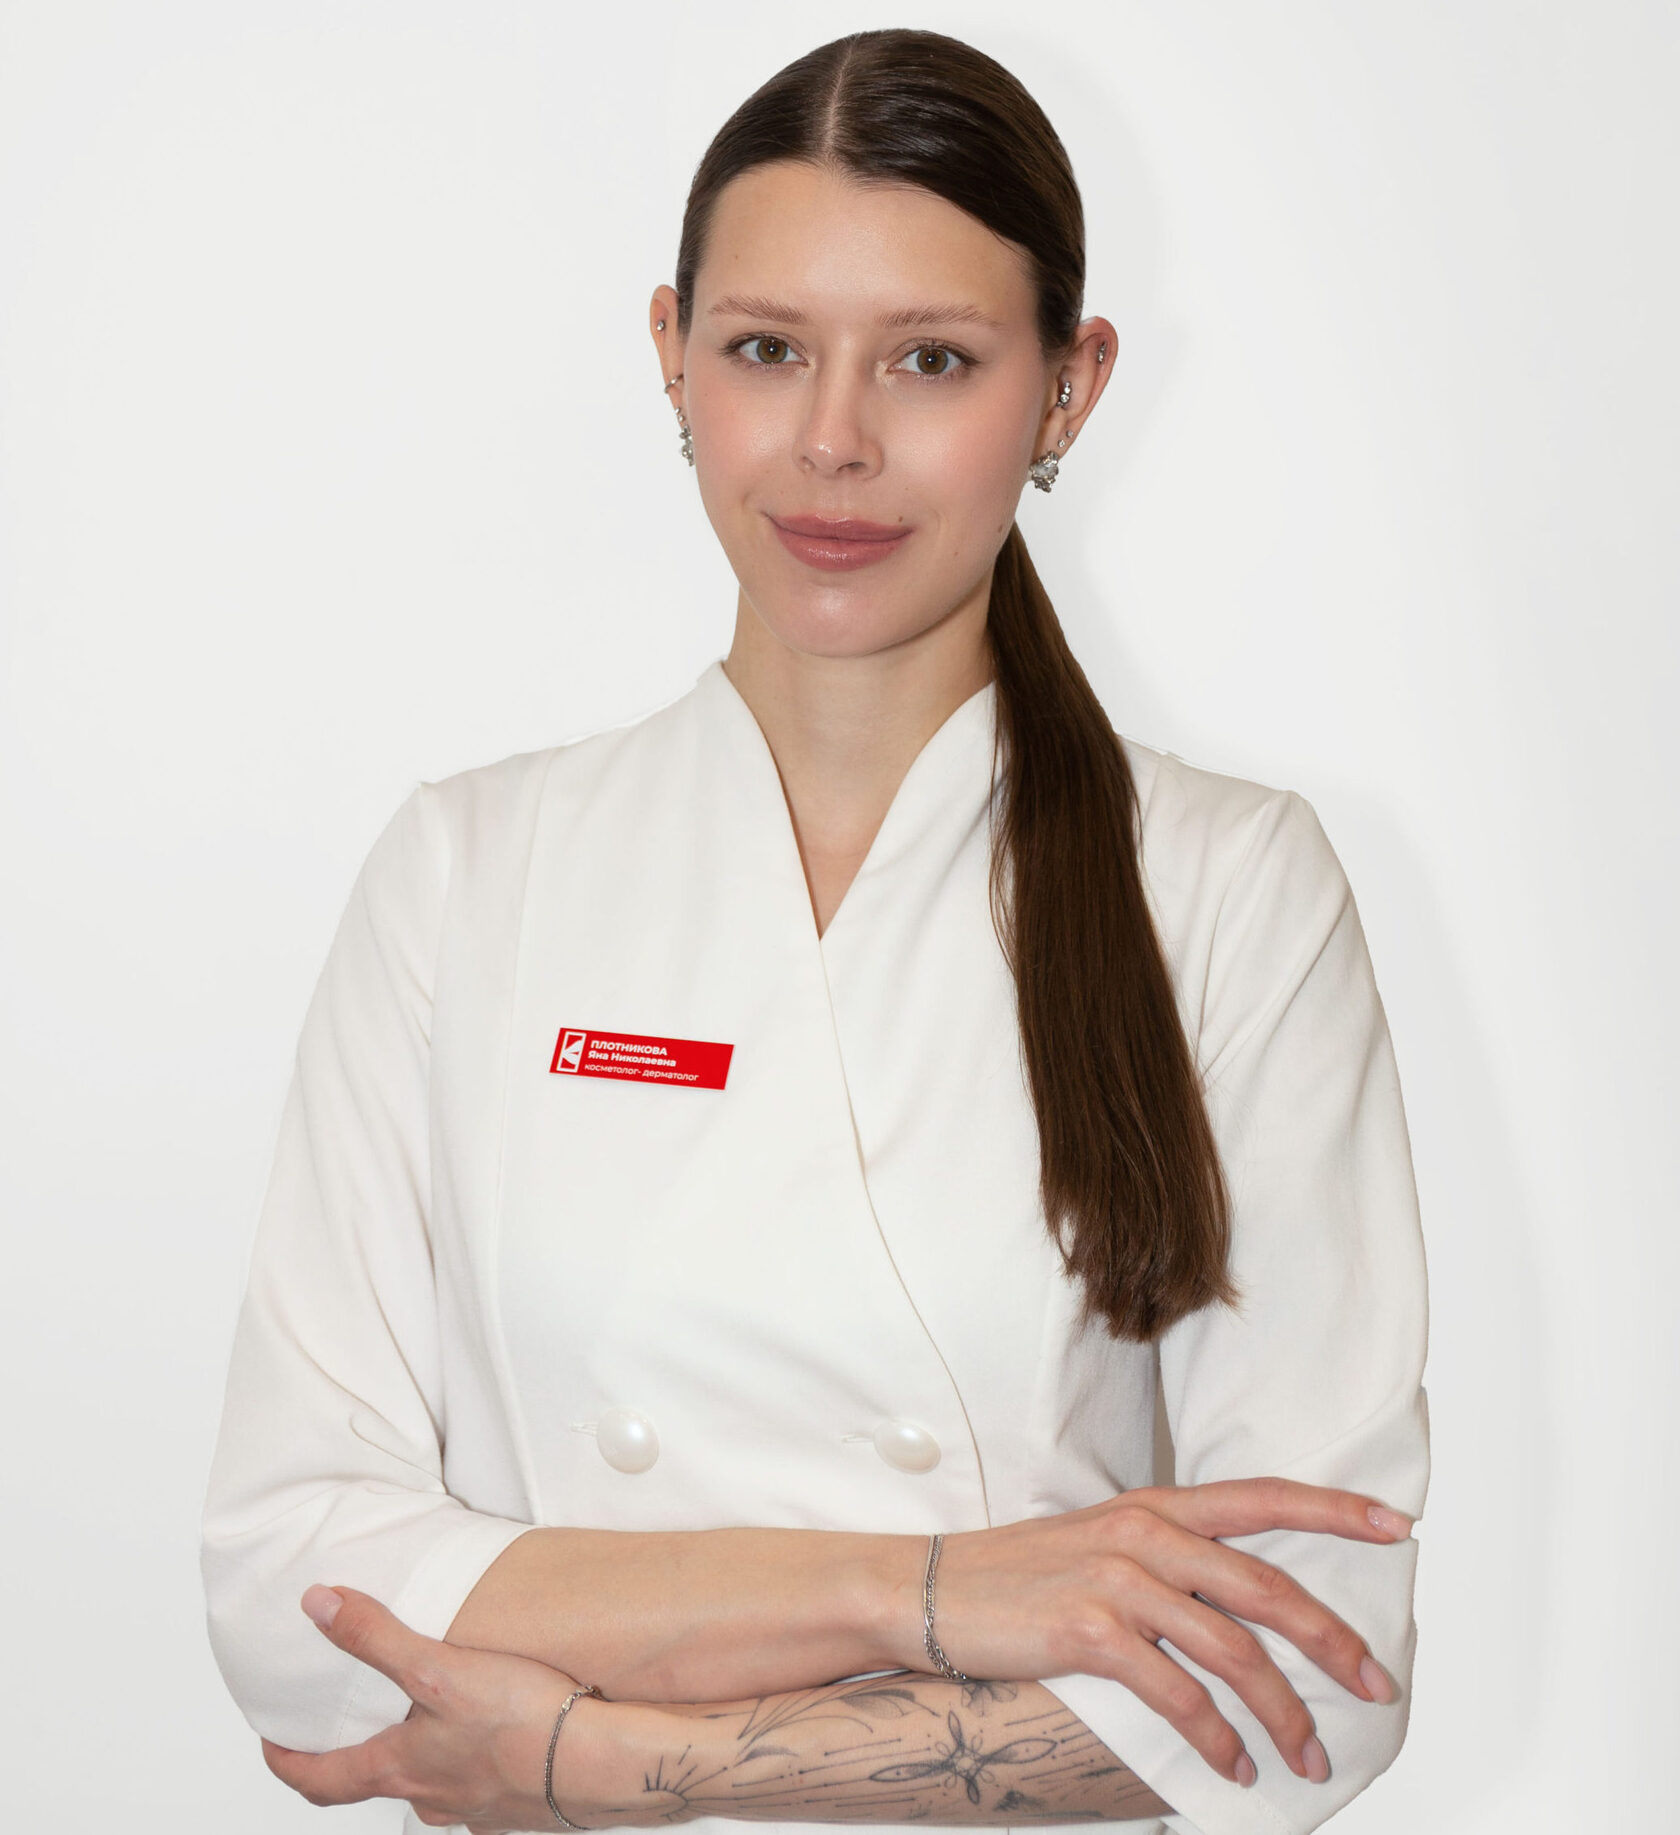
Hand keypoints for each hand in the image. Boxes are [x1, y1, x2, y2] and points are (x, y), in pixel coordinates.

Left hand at [261, 1584, 600, 1833]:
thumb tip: (317, 1606)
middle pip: (376, 1784)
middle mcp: (430, 1797)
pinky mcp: (515, 1809)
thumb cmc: (521, 1721)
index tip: (272, 1747)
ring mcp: (474, 1809)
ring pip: (432, 1788)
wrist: (599, 1764)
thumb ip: (376, 1637)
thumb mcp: (439, 1667)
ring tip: (432, 1725)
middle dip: (357, 1759)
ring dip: (422, 1761)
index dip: (288, 1762)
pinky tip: (496, 1742)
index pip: (321, 1778)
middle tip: (349, 1733)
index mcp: (401, 1768)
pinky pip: (482, 1790)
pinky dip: (475, 1767)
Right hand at [921, 1479, 1413, 1789]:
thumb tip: (1237, 1605)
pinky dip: (1216, 1738)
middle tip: (1378, 1689)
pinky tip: (1233, 1767)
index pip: (1264, 1497)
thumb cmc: (1019, 1575)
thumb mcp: (1100, 1543)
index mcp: (1156, 1506)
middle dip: (1335, 1642)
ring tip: (1306, 1758)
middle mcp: (1146, 1532)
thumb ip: (1167, 1558)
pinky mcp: (1091, 1630)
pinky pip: (1179, 1694)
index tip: (1398, 1526)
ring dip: (1282, 1713)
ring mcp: (1118, 1579)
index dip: (1335, 1510)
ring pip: (1234, 1650)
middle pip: (1268, 1586)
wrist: (928, 1589)